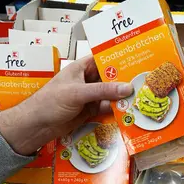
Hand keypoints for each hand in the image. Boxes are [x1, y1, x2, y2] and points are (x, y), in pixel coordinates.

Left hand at [0, 55, 132, 155]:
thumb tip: (127, 88)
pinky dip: (118, 110)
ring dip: (123, 97)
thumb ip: (103, 90)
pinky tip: (131, 110)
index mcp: (81, 68)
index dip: (118, 58)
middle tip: (145, 81)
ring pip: (111, 94)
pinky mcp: (92, 111)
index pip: (103, 58)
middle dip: (125, 80)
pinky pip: (108, 109)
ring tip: (143, 96)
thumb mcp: (78, 92)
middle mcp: (88, 80)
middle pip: (111, 78)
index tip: (137, 58)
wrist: (38, 126)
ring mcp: (90, 96)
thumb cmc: (51, 102)